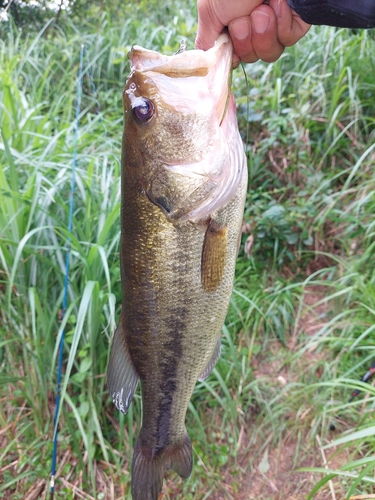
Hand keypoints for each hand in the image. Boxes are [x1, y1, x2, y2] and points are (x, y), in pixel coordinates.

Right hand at [195, 0, 310, 64]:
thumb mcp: (210, 11)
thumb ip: (206, 40)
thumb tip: (205, 62)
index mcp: (232, 23)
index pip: (233, 56)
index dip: (232, 54)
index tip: (228, 43)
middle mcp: (253, 26)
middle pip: (250, 57)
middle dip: (246, 40)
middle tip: (244, 16)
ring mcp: (275, 25)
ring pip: (269, 53)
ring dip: (263, 33)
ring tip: (262, 8)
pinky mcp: (294, 22)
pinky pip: (287, 40)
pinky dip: (281, 24)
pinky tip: (278, 4)